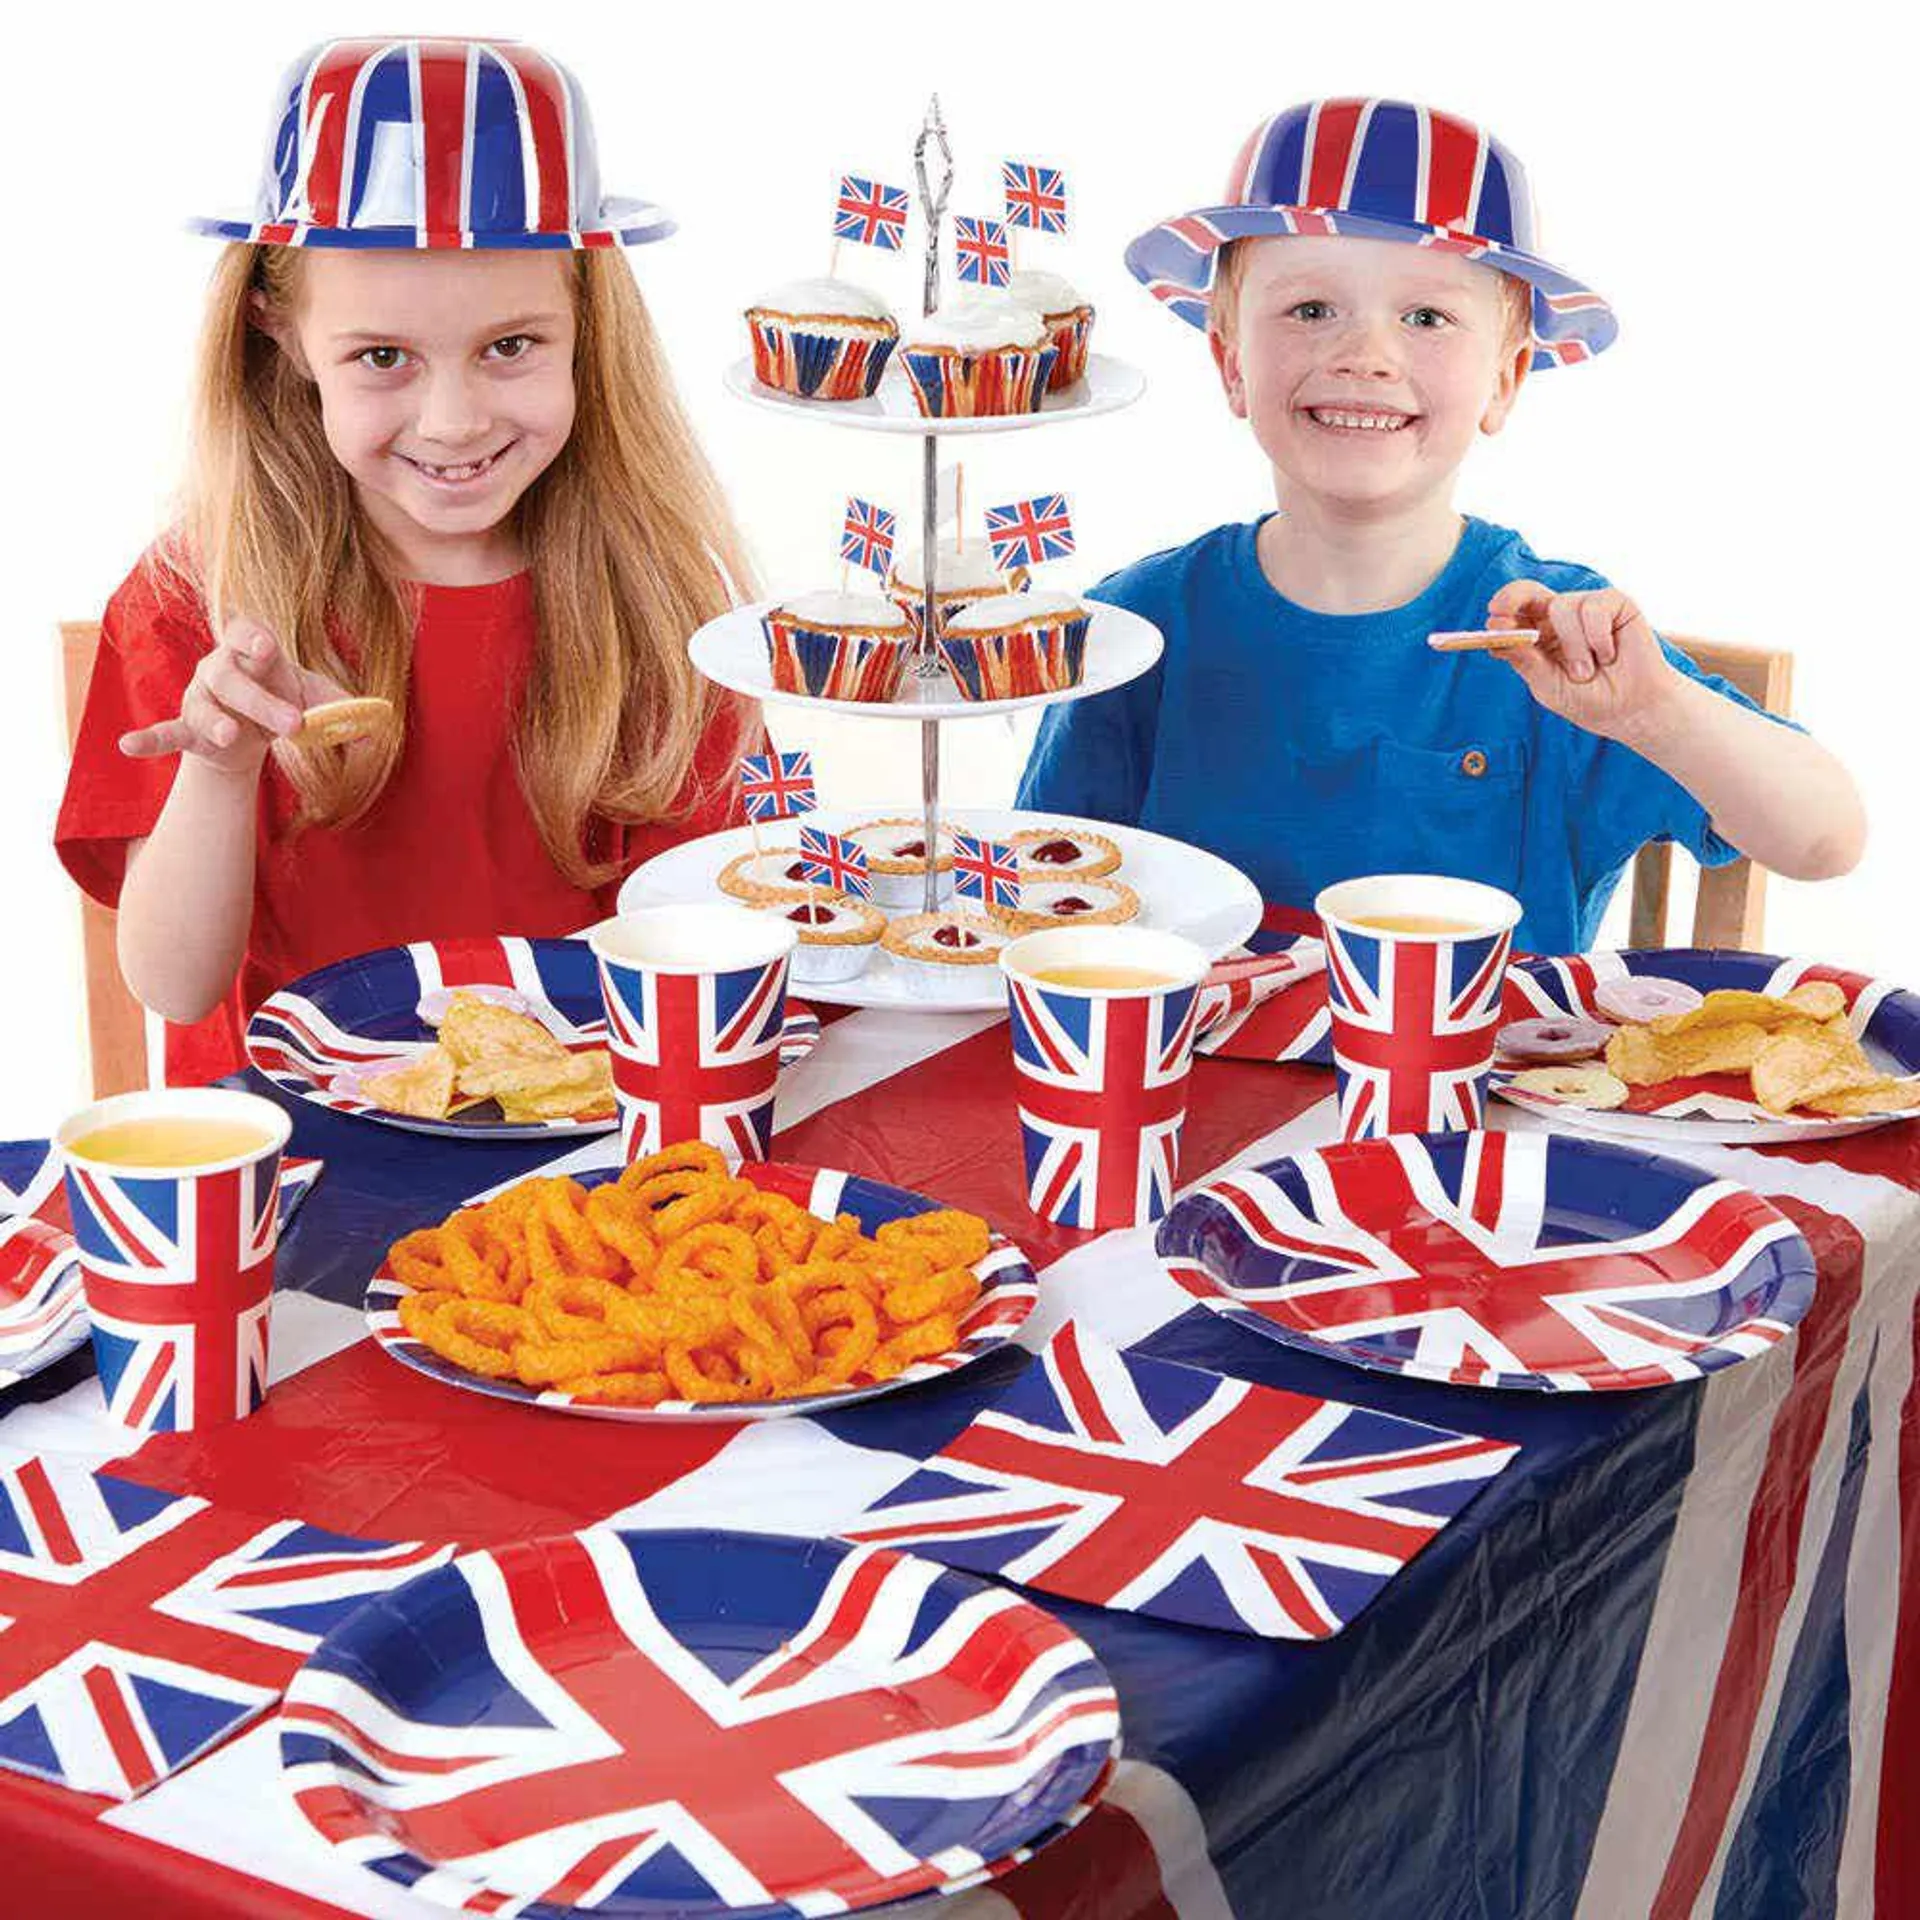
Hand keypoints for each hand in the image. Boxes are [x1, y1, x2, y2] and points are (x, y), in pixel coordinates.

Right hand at [118, 620, 348, 775]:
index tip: (269, 646)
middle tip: (294, 724)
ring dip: (216, 721)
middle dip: (261, 700)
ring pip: (202, 706)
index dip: (254, 637)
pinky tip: (127, 746)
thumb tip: (378, 729)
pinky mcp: (188, 728)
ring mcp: (200, 698)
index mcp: (252, 650)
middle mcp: (220, 668)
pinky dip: (148, 739)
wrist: (252, 732)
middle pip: (232, 678)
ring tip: (229, 736)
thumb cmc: (284, 698)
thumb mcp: (316, 698)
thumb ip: (344, 707)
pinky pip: (166, 731)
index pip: (246, 631)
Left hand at [1485, 580, 1684, 746]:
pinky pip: (1594, 608)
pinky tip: (1609, 655)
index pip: (1512, 614)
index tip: (1492, 619)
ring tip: (1587, 671)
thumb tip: (1496, 639)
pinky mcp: (1614, 603)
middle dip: (1511, 596)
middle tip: (1500, 610)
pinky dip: (1598, 638)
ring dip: (1573, 646)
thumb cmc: (1588, 699)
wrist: (1632, 709)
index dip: (1500, 611)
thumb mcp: (1548, 685)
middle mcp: (1557, 617)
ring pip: (1562, 607)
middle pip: (1527, 591)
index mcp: (1536, 636)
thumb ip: (1525, 661)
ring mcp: (1585, 607)